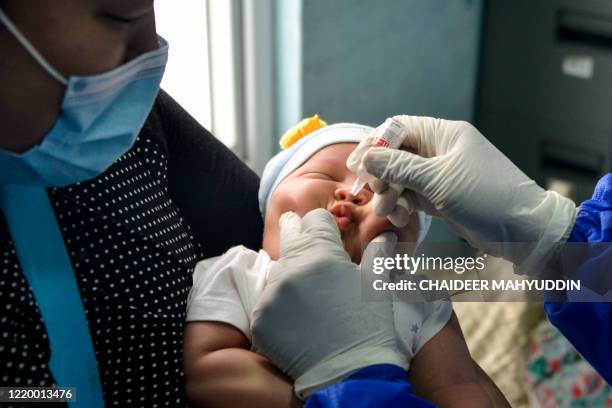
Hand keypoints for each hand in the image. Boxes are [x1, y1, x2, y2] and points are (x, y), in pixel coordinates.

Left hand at [250, 209, 403, 398]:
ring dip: (291, 276)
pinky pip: (268, 301)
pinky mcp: (260, 320)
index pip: (314, 220)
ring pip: (278, 271)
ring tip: (311, 298)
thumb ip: (377, 254)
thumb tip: (384, 235)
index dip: (323, 225)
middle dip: (300, 238)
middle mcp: (290, 269)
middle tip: (311, 251)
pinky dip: (281, 305)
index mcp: (321, 255)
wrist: (349, 377)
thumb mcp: (376, 287)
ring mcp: (272, 294)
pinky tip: (298, 320)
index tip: (327, 233)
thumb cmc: (369, 328)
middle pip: (290, 237)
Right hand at [347, 116, 576, 271]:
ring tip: (388, 210)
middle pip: (395, 155)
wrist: (521, 230)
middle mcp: (439, 150)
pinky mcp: (438, 196)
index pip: (398, 128)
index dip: (374, 144)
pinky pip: (410, 195)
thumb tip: (366, 157)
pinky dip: (401, 204)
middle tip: (376, 193)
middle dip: (381, 174)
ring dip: (390, 193)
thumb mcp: (438, 179)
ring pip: (400, 177)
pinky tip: (399, 216)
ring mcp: (438, 174)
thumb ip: (399, 167)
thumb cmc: (486, 196)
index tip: (356, 164)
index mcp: (443, 134)